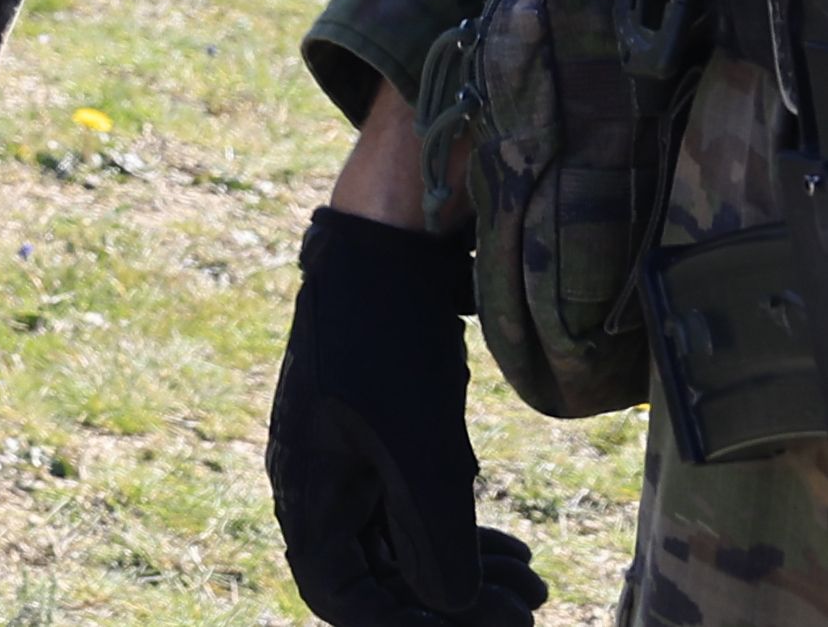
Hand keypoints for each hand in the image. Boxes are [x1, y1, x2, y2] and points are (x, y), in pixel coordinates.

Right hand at [266, 210, 545, 625]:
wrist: (386, 254)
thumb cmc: (390, 342)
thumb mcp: (418, 443)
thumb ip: (433, 534)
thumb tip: (451, 604)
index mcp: (307, 489)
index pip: (339, 594)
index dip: (403, 623)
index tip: (479, 623)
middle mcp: (321, 487)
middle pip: (378, 581)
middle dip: (453, 605)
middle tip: (529, 611)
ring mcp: (351, 466)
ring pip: (404, 553)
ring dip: (468, 577)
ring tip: (536, 583)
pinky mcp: (383, 445)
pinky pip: (415, 516)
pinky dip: (465, 541)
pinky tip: (516, 548)